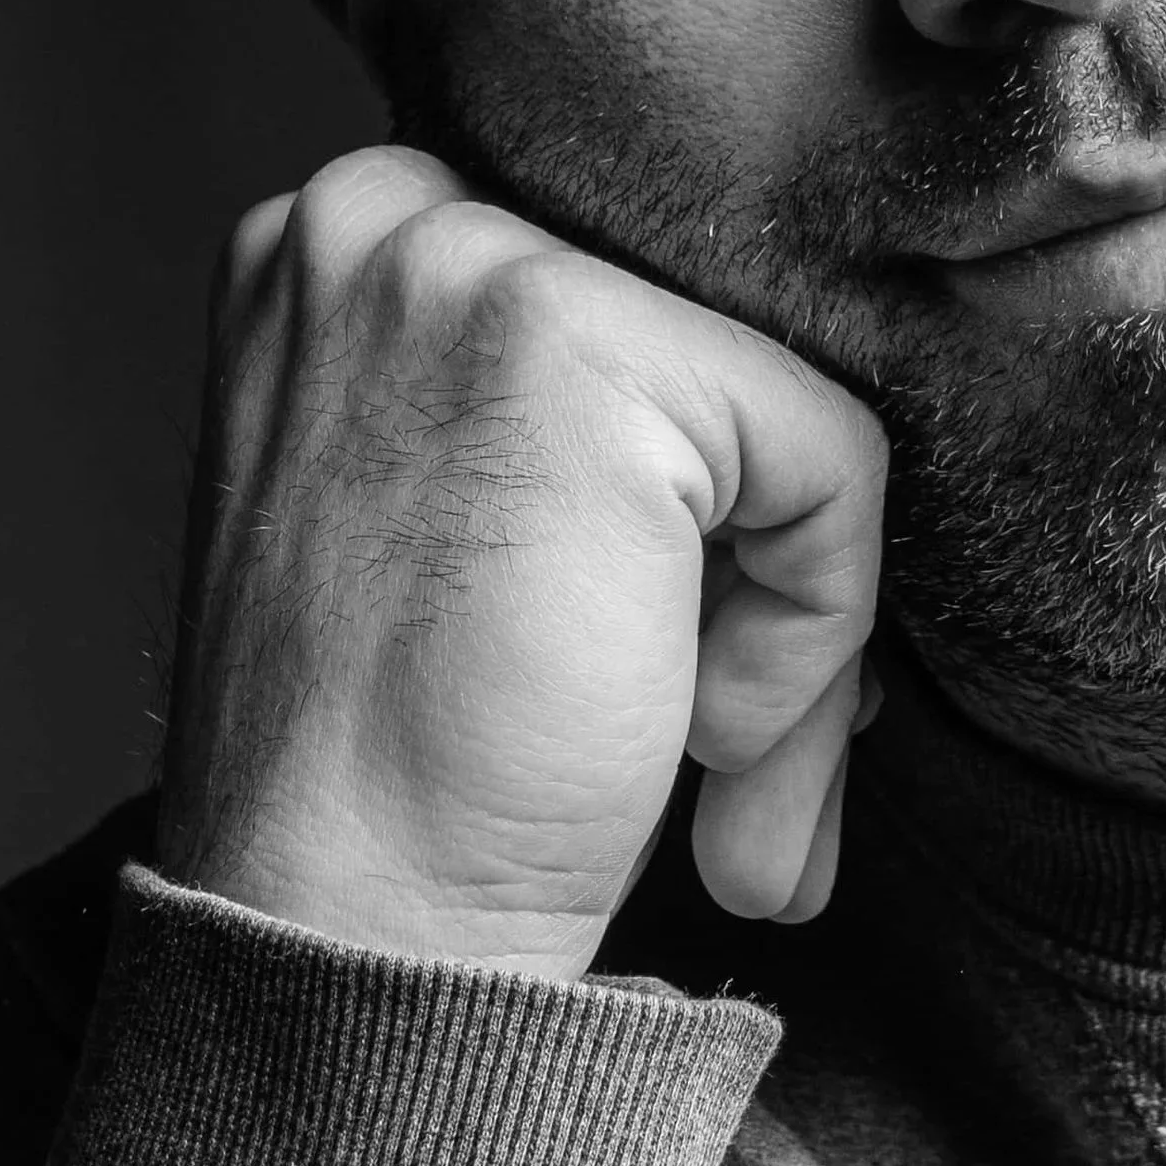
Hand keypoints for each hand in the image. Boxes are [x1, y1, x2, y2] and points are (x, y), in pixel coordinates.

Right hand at [156, 146, 886, 981]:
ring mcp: (469, 266)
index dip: (683, 492)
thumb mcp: (462, 528)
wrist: (340, 947)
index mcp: (336, 250)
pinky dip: (813, 631)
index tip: (660, 654)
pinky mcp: (584, 348)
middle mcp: (379, 218)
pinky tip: (697, 742)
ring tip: (711, 771)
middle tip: (714, 743)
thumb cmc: (405, 779)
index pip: (634, 304)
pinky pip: (830, 464)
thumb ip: (591, 432)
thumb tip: (805, 447)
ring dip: (790, 625)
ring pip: (780, 415)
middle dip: (746, 562)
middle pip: (707, 348)